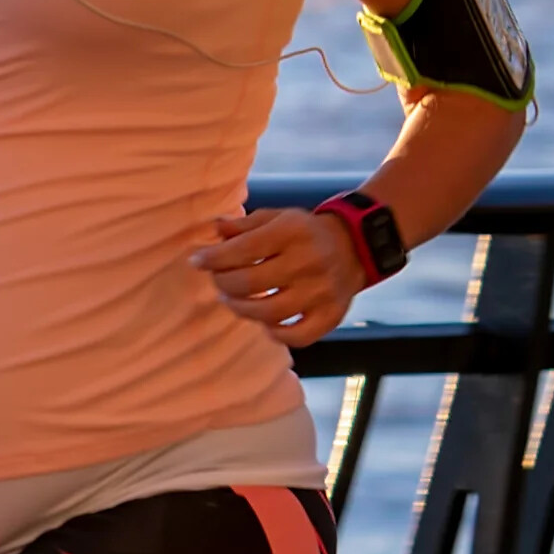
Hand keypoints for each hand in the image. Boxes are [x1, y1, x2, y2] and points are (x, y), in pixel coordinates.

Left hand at [191, 200, 374, 346]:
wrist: (356, 245)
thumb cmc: (306, 232)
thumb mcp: (278, 217)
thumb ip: (244, 225)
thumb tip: (214, 230)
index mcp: (292, 232)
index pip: (243, 249)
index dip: (214, 258)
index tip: (197, 261)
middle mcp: (308, 262)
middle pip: (250, 283)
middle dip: (223, 284)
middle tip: (218, 282)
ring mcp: (321, 292)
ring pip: (269, 313)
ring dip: (242, 310)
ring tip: (233, 301)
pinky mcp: (331, 315)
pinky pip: (298, 336)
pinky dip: (277, 334)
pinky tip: (266, 323)